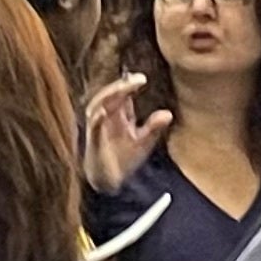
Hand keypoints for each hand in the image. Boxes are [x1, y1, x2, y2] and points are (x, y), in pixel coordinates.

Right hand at [82, 74, 174, 192]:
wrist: (109, 181)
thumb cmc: (123, 158)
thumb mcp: (143, 141)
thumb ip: (153, 127)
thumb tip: (168, 113)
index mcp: (118, 115)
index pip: (122, 94)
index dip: (130, 84)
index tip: (142, 79)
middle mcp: (106, 117)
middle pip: (110, 95)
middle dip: (122, 85)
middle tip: (138, 79)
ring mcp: (98, 128)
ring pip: (98, 105)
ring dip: (109, 95)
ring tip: (123, 88)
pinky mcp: (94, 140)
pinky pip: (93, 127)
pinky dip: (96, 118)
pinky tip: (104, 111)